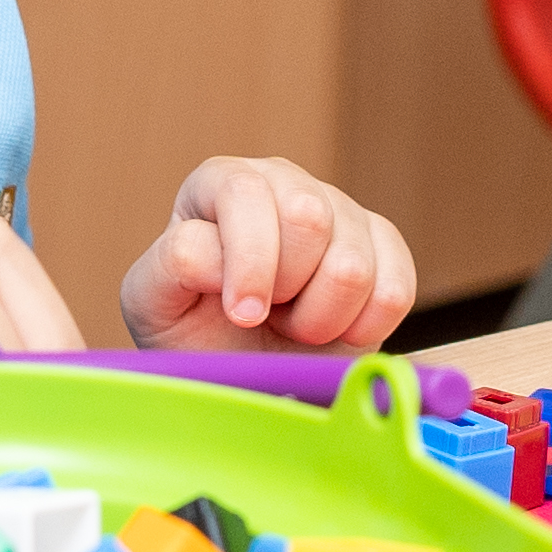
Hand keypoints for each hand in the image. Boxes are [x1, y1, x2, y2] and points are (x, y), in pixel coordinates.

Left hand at [123, 157, 417, 353]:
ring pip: (352, 263)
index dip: (249, 265)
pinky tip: (333, 330)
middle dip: (286, 290)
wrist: (247, 370)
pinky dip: (362, 327)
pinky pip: (395, 289)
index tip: (243, 317)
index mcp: (220, 183)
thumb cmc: (195, 333)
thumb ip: (173, 265)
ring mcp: (339, 209)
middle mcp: (282, 181)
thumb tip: (216, 251)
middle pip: (309, 218)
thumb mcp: (157, 303)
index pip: (246, 196)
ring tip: (293, 323)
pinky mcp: (384, 246)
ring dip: (319, 317)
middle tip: (266, 316)